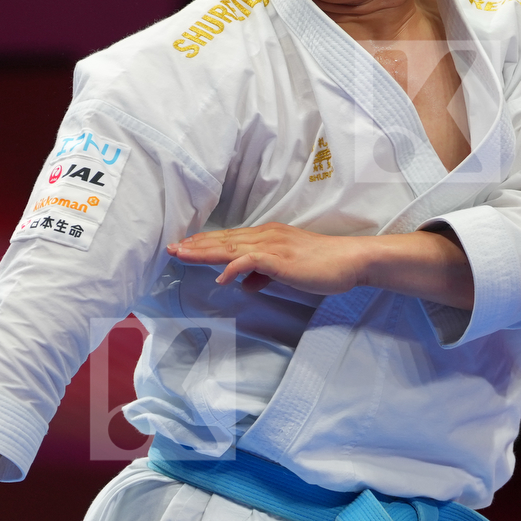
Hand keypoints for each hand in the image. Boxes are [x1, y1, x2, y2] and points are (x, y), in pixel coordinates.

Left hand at [166, 224, 475, 309]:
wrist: (350, 261)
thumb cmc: (321, 266)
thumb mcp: (287, 271)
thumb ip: (264, 274)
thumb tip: (245, 283)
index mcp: (266, 237)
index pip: (229, 239)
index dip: (204, 243)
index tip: (182, 247)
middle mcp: (265, 236)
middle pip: (224, 240)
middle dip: (195, 245)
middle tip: (170, 248)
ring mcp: (272, 245)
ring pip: (231, 247)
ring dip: (204, 252)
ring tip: (181, 255)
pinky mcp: (281, 258)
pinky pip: (251, 262)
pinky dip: (233, 268)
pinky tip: (220, 278)